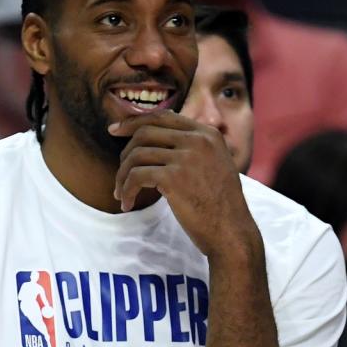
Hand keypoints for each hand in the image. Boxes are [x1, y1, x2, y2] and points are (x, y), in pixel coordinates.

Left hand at [109, 112, 257, 259]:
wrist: (231, 231)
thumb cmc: (219, 203)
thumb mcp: (212, 163)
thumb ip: (190, 147)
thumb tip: (153, 139)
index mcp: (207, 133)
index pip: (162, 116)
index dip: (134, 121)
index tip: (114, 130)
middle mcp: (198, 139)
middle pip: (145, 132)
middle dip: (124, 152)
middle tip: (119, 174)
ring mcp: (186, 157)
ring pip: (136, 155)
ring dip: (122, 176)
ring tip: (121, 194)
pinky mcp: (174, 177)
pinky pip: (136, 176)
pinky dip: (126, 190)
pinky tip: (127, 204)